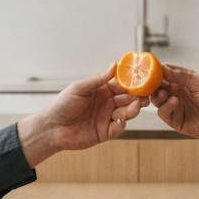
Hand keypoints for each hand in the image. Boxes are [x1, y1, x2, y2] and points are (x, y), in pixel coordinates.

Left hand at [16, 63, 147, 167]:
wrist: (52, 128)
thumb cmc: (62, 104)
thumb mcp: (80, 88)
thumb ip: (98, 79)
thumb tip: (114, 65)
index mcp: (102, 90)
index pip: (121, 85)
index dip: (132, 83)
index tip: (142, 80)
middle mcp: (107, 103)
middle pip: (127, 99)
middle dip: (137, 97)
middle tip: (146, 96)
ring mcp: (107, 118)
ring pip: (126, 113)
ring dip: (133, 110)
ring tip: (137, 107)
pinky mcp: (105, 132)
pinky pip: (118, 128)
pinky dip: (121, 124)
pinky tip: (120, 120)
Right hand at [151, 64, 198, 169]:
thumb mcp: (198, 82)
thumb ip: (180, 75)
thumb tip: (162, 67)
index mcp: (180, 81)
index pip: (163, 73)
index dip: (155, 71)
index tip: (147, 69)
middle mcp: (174, 92)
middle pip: (156, 87)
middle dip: (152, 85)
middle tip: (151, 83)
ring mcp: (173, 106)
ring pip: (156, 99)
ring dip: (157, 96)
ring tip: (165, 94)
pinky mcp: (174, 120)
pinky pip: (163, 112)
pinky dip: (165, 106)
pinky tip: (173, 102)